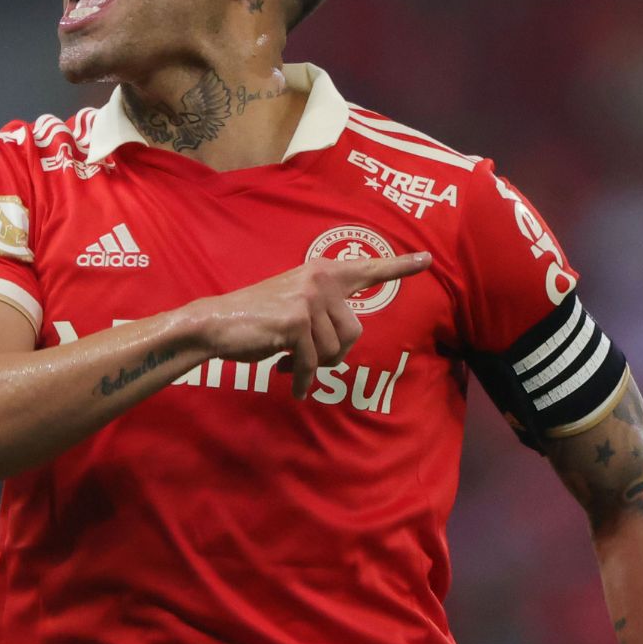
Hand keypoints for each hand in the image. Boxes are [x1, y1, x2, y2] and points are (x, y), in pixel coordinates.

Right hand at [185, 251, 432, 399]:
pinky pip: (313, 362)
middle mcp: (319, 280)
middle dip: (333, 353)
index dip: (399, 267)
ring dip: (316, 365)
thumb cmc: (255, 319)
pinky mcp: (296, 322)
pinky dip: (303, 378)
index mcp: (321, 272)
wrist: (214, 324)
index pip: (366, 269)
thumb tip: (343, 346)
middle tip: (307, 359)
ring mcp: (308, 299)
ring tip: (292, 362)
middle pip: (354, 330)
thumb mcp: (294, 305)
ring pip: (335, 349)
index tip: (427, 260)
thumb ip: (323, 312)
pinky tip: (292, 382)